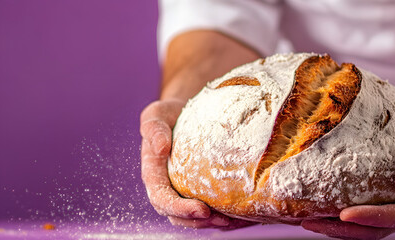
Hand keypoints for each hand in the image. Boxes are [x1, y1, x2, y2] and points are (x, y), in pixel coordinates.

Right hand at [140, 99, 257, 229]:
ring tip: (235, 221)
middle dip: (200, 222)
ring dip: (213, 224)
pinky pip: (208, 210)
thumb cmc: (168, 114)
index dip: (180, 209)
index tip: (201, 209)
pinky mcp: (197, 192)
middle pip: (178, 216)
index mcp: (153, 175)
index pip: (162, 199)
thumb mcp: (156, 114)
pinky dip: (224, 217)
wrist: (182, 113)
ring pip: (194, 219)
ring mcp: (182, 192)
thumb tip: (160, 148)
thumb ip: (153, 129)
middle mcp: (166, 188)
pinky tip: (241, 215)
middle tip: (223, 219)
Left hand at [301, 103, 394, 238]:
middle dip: (344, 230)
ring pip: (370, 222)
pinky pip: (367, 203)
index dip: (373, 218)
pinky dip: (344, 206)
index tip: (344, 214)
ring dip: (339, 224)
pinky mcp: (392, 190)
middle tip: (309, 223)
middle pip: (379, 228)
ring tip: (306, 218)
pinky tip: (321, 200)